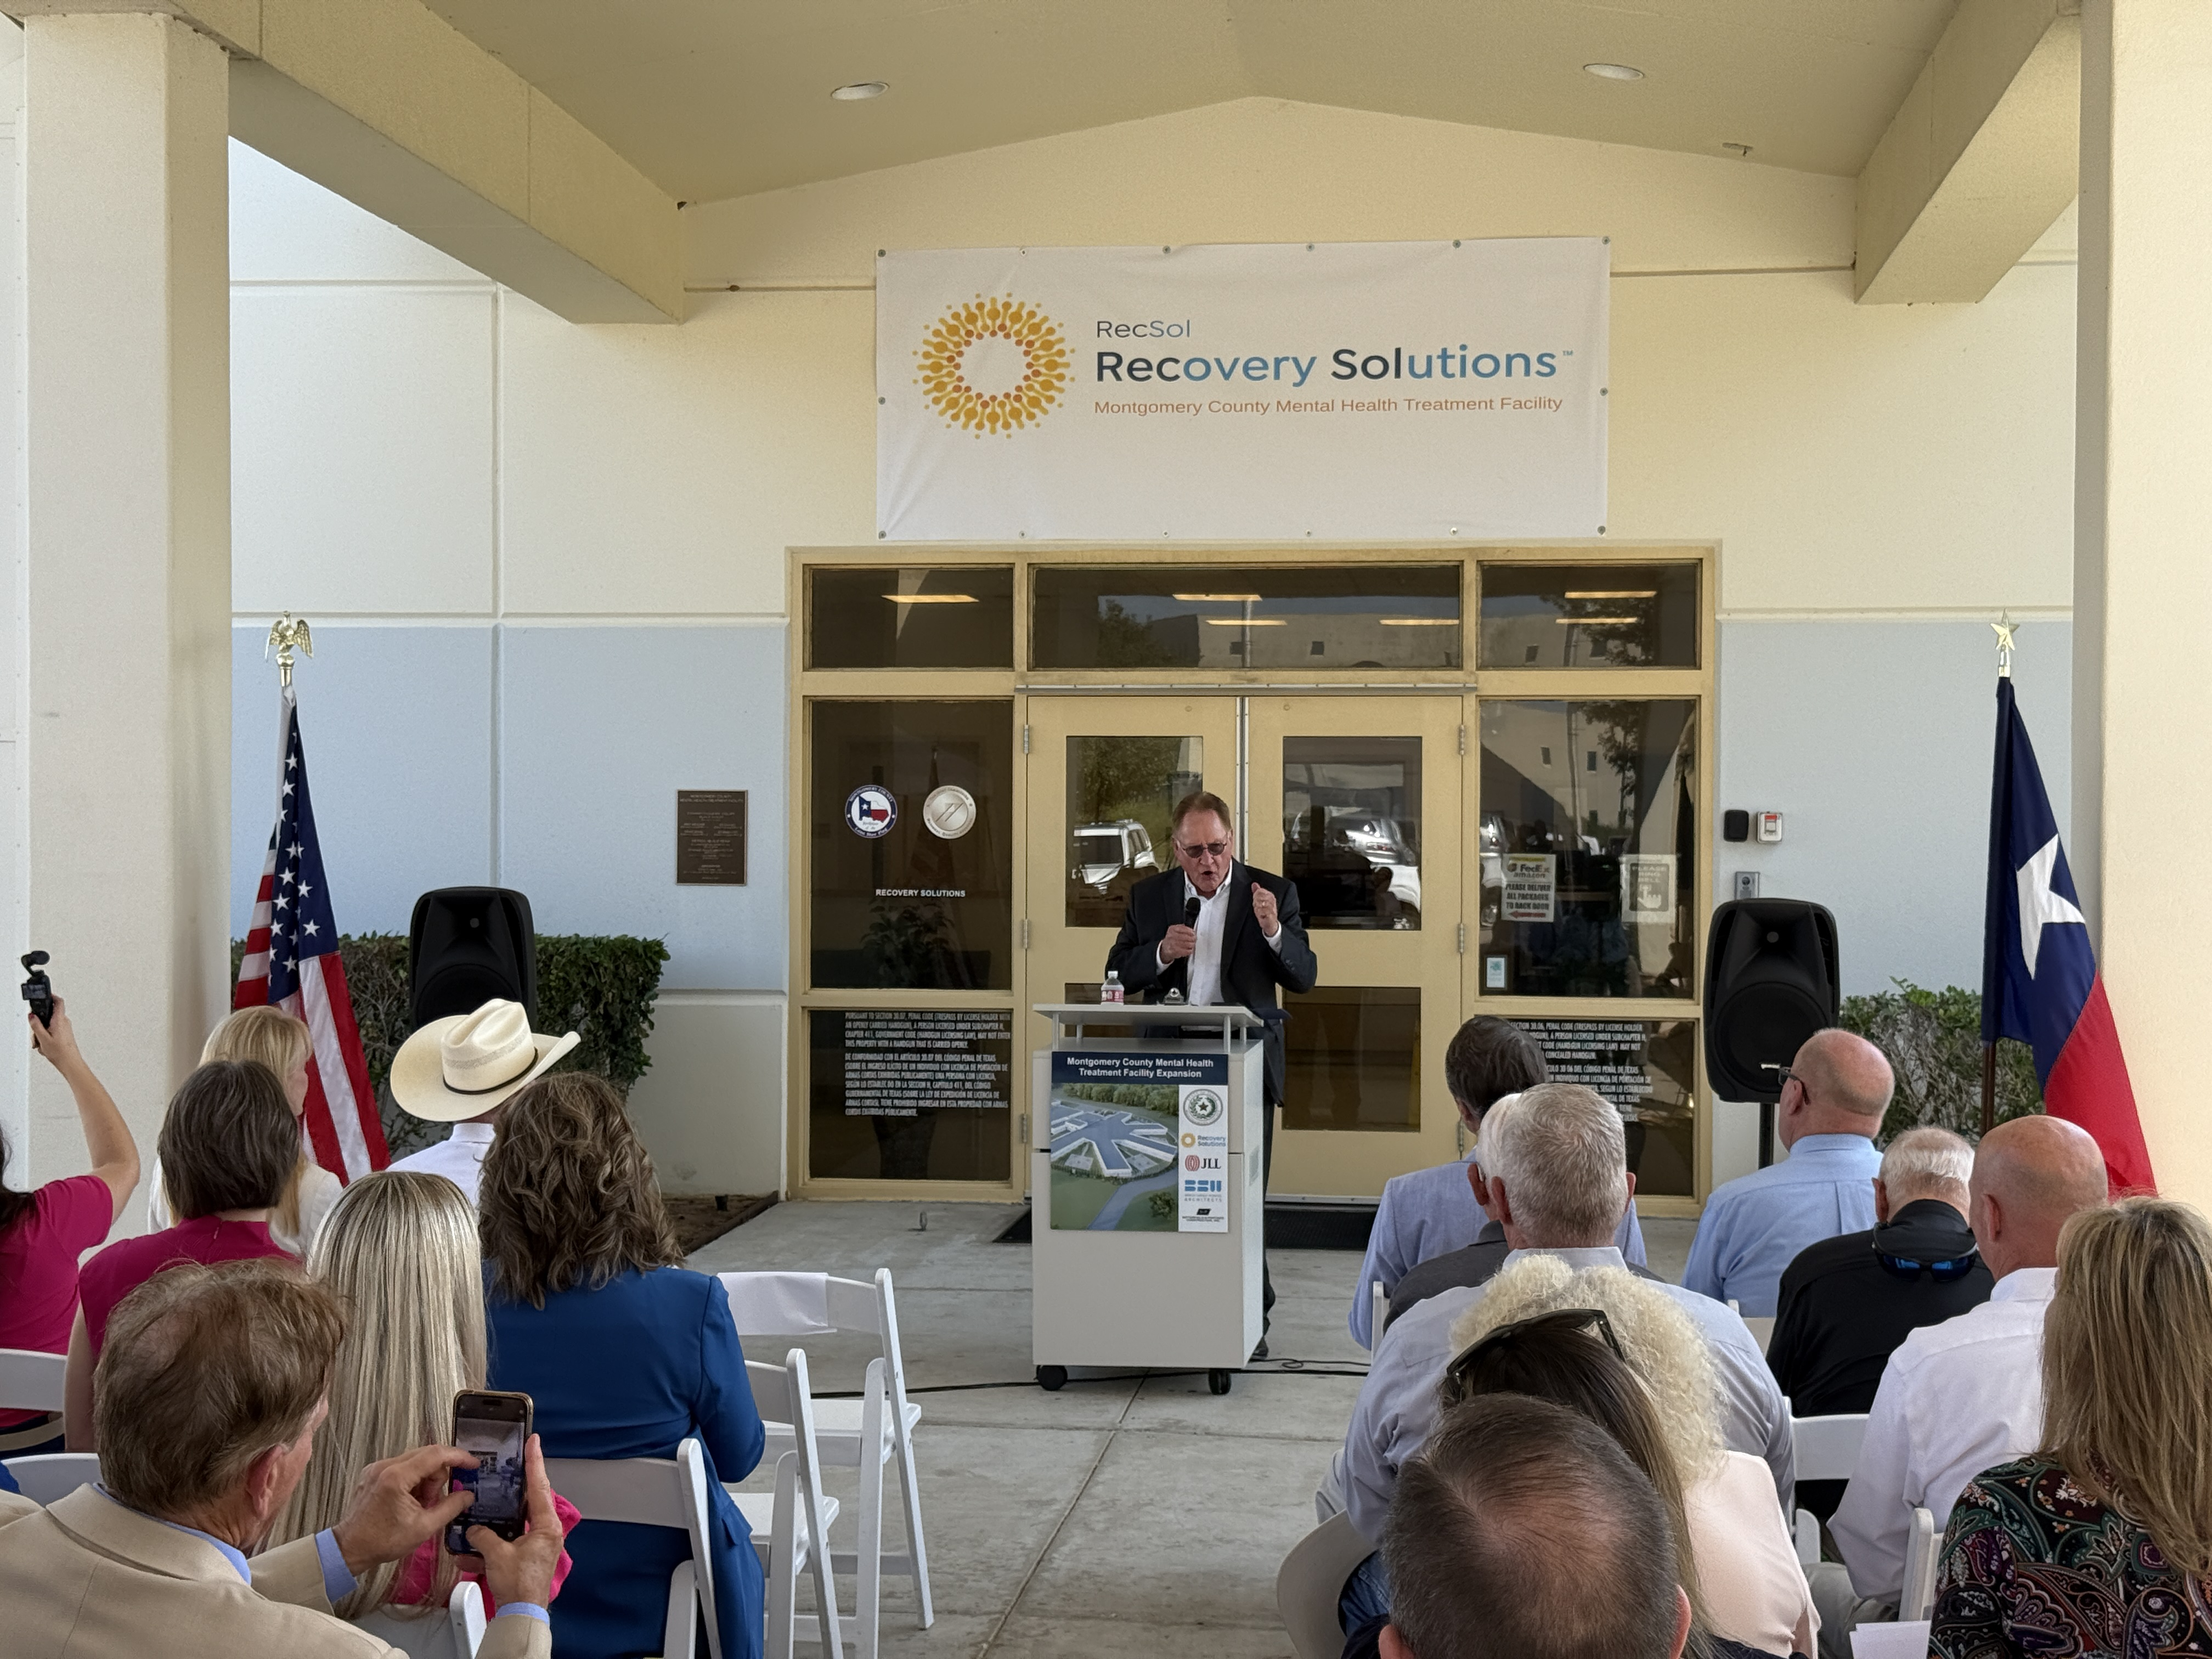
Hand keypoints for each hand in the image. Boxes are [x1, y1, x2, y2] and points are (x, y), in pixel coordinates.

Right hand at [29, 996, 82, 1070]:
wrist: (70, 1062)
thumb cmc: (60, 1052)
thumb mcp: (43, 1038)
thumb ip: (36, 1025)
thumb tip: (32, 1016)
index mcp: (60, 1020)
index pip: (58, 1001)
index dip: (52, 996)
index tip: (45, 994)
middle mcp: (64, 1022)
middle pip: (49, 1015)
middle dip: (39, 1024)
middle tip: (37, 1034)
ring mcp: (65, 1028)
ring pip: (49, 1024)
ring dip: (42, 1033)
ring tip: (42, 1043)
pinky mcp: (65, 1033)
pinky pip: (52, 1031)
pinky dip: (46, 1037)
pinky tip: (45, 1045)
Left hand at [331, 1444, 478, 1576]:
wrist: (348, 1549)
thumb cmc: (384, 1541)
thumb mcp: (423, 1528)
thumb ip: (450, 1507)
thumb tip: (468, 1495)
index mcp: (397, 1477)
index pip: (436, 1455)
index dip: (459, 1457)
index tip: (474, 1465)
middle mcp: (385, 1466)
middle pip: (427, 1455)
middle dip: (439, 1475)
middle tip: (434, 1501)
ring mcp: (377, 1468)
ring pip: (416, 1460)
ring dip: (426, 1479)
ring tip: (420, 1504)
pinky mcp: (373, 1473)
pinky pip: (403, 1467)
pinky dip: (413, 1480)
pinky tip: (410, 1500)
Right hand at [473, 1434, 562, 1611]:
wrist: (521, 1614)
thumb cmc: (519, 1585)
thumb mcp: (497, 1555)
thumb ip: (484, 1536)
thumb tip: (475, 1529)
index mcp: (546, 1525)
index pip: (539, 1486)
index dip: (534, 1462)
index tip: (533, 1441)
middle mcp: (544, 1532)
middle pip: (526, 1503)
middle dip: (510, 1492)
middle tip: (504, 1471)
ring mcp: (535, 1546)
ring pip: (512, 1525)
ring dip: (492, 1526)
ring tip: (477, 1517)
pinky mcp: (524, 1559)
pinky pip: (504, 1546)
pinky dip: (487, 1549)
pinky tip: (468, 1554)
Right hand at [1160, 923, 1196, 962]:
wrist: (1165, 948)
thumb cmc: (1172, 939)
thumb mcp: (1174, 930)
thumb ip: (1182, 928)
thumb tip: (1191, 930)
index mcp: (1172, 929)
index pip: (1183, 929)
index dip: (1189, 931)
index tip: (1193, 933)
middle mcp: (1171, 936)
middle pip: (1185, 937)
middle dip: (1192, 938)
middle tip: (1194, 939)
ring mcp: (1172, 944)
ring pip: (1186, 944)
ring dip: (1191, 944)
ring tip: (1192, 944)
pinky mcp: (1174, 952)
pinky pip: (1185, 951)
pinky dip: (1189, 951)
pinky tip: (1190, 950)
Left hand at [1251, 883, 1280, 938]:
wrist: (1270, 924)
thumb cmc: (1265, 912)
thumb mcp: (1260, 901)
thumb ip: (1257, 892)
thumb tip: (1254, 884)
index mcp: (1270, 896)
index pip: (1261, 890)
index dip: (1255, 895)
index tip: (1255, 900)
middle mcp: (1272, 901)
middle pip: (1260, 896)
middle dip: (1256, 901)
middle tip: (1256, 906)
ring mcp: (1272, 908)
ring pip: (1261, 904)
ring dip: (1257, 908)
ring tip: (1258, 910)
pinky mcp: (1271, 916)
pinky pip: (1263, 912)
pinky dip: (1260, 913)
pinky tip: (1260, 914)